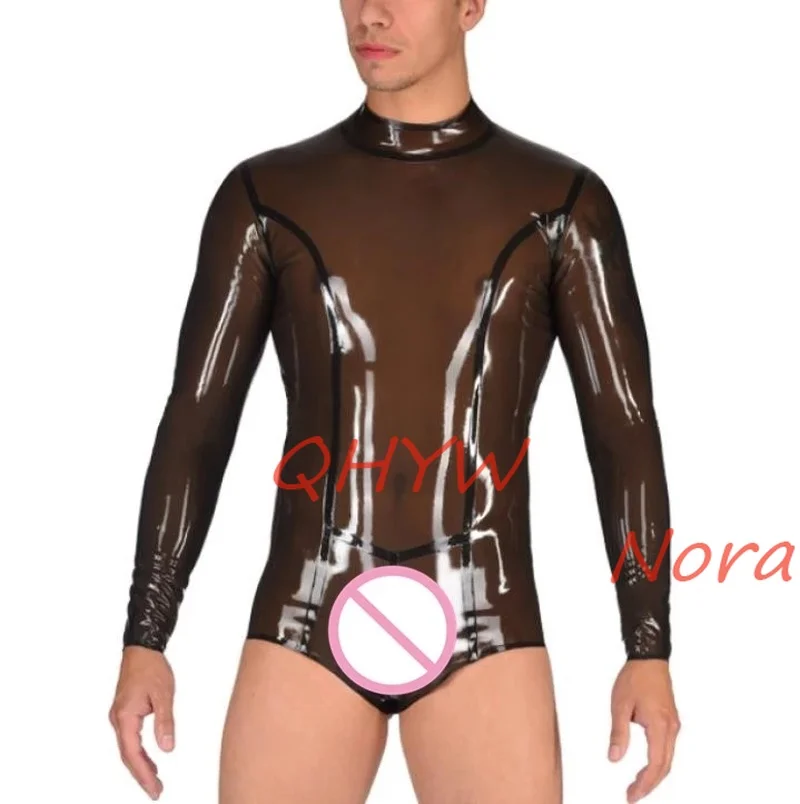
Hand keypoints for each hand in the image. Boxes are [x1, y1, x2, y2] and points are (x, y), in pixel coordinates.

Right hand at [109, 645, 175, 799]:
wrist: (141, 649)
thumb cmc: (152, 668)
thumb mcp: (164, 694)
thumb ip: (165, 722)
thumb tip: (167, 748)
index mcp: (125, 717)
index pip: (132, 754)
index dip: (143, 774)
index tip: (154, 789)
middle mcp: (118, 719)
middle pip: (127, 755)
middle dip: (141, 775)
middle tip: (156, 791)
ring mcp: (119, 716)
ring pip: (127, 748)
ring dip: (140, 765)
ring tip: (155, 780)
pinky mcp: (124, 712)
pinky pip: (129, 739)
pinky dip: (138, 752)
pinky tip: (149, 760)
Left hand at [608, 659, 679, 801]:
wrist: (649, 658)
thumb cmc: (635, 677)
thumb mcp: (620, 705)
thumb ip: (618, 733)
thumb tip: (614, 758)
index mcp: (660, 726)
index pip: (655, 765)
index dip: (644, 784)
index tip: (631, 796)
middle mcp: (671, 728)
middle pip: (665, 766)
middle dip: (649, 784)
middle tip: (632, 795)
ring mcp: (674, 725)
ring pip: (668, 759)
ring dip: (654, 774)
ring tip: (637, 784)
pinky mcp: (671, 721)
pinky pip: (667, 748)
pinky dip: (658, 762)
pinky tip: (646, 765)